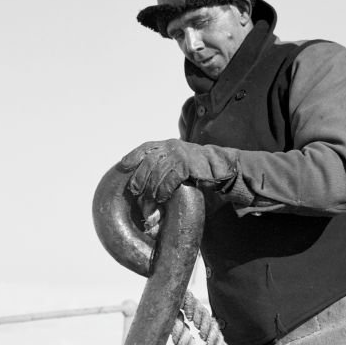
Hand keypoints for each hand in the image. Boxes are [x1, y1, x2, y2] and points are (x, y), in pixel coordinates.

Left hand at [119, 139, 237, 204]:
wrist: (222, 168)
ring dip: (151, 188)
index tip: (123, 164)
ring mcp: (180, 155)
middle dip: (139, 177)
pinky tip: (161, 197)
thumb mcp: (180, 164)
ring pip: (157, 171)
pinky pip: (169, 179)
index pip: (146, 147)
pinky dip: (163, 190)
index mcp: (168, 145)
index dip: (134, 155)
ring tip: (149, 199)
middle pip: (148, 161)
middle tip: (135, 191)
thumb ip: (166, 169)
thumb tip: (149, 187)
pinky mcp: (187, 165)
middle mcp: (172, 147)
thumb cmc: (199, 171)